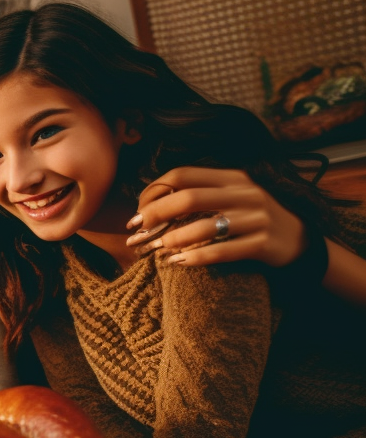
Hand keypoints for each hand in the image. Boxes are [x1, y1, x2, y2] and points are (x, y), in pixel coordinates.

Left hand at [125, 167, 306, 267]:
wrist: (300, 240)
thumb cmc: (253, 218)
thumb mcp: (232, 196)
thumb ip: (201, 194)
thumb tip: (152, 202)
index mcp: (232, 177)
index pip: (182, 175)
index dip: (153, 192)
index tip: (137, 211)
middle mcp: (245, 193)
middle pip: (188, 198)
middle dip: (155, 214)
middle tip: (136, 231)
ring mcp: (256, 218)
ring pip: (204, 227)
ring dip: (173, 239)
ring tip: (156, 249)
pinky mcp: (263, 244)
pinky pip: (222, 252)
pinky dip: (195, 258)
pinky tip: (177, 262)